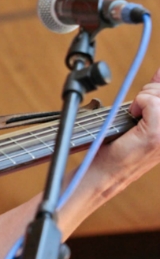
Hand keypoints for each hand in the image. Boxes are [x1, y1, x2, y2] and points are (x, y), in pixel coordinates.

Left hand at [93, 68, 159, 184]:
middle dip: (152, 91)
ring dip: (144, 98)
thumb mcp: (141, 116)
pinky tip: (132, 115)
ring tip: (135, 113)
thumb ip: (154, 97)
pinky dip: (138, 103)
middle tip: (138, 107)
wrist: (105, 171)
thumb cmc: (118, 147)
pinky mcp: (156, 135)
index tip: (146, 101)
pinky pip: (151, 102)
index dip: (159, 86)